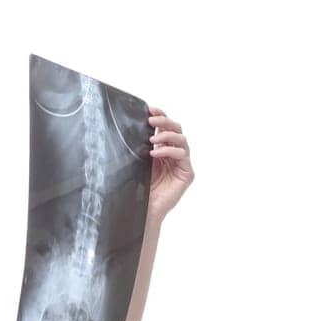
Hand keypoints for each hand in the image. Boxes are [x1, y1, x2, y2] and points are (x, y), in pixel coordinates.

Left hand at [146, 106, 193, 221]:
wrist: (144, 211)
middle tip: (151, 120)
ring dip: (167, 136)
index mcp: (163, 150)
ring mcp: (182, 164)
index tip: (149, 109)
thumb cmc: (140, 190)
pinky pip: (182, 155)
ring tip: (152, 139)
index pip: (165, 128)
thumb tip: (134, 126)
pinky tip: (155, 153)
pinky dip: (169, 151)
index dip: (160, 116)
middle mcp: (174, 155)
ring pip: (181, 140)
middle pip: (176, 130)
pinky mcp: (187, 174)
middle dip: (164, 122)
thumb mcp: (138, 163)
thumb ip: (141, 146)